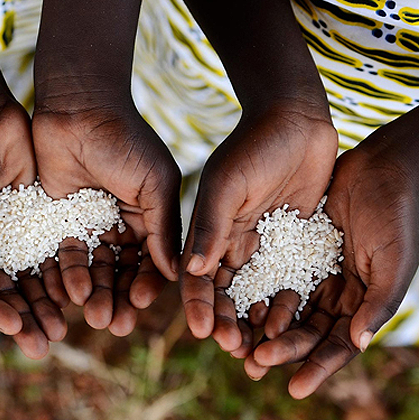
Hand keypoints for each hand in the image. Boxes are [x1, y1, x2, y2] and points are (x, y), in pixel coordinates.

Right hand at [0, 98, 66, 358]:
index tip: (15, 330)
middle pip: (11, 292)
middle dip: (27, 317)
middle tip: (46, 343)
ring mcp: (17, 232)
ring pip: (36, 276)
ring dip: (48, 301)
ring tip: (67, 326)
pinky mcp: (42, 216)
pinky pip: (55, 249)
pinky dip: (65, 271)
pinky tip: (80, 290)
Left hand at [32, 97, 181, 335]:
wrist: (76, 108)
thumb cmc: (124, 140)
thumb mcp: (154, 183)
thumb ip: (163, 228)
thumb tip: (176, 273)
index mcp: (150, 217)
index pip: (151, 261)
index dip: (148, 284)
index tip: (142, 305)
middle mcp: (121, 225)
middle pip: (122, 272)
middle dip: (120, 298)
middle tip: (115, 324)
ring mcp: (90, 224)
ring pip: (93, 268)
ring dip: (94, 292)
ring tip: (93, 314)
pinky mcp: (59, 220)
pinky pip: (63, 255)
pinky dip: (66, 275)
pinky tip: (67, 293)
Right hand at [180, 99, 337, 350]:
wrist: (297, 120)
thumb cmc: (255, 145)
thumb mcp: (227, 184)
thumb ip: (210, 226)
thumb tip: (190, 271)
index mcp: (206, 229)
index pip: (196, 277)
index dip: (198, 306)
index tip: (205, 332)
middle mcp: (229, 241)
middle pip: (223, 293)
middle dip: (226, 322)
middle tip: (236, 350)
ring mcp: (260, 242)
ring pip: (253, 292)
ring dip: (253, 320)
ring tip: (261, 347)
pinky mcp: (289, 240)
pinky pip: (284, 278)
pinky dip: (283, 302)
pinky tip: (289, 323)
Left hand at [243, 116, 418, 398]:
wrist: (384, 165)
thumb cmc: (398, 214)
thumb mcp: (393, 260)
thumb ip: (378, 302)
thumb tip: (356, 342)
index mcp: (363, 301)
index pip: (336, 344)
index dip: (316, 366)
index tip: (293, 388)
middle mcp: (337, 290)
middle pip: (305, 330)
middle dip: (280, 349)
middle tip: (252, 363)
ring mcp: (314, 269)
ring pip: (284, 305)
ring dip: (262, 325)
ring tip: (236, 341)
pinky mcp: (294, 246)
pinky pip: (271, 273)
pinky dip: (256, 291)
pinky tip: (235, 302)